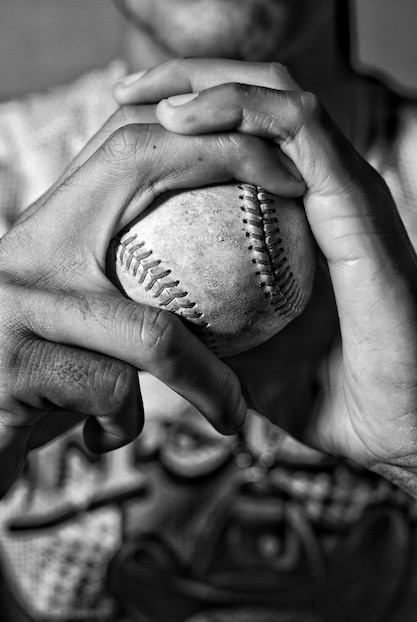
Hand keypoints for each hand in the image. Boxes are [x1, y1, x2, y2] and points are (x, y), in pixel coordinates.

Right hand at [0, 104, 306, 495]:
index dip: (203, 126)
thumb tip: (206, 278)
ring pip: (151, 328)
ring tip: (228, 412)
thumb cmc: (29, 388)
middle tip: (299, 191)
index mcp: (45, 230)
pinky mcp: (12, 365)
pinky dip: (127, 425)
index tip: (271, 153)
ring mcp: (14, 303)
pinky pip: (114, 390)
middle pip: (134, 160)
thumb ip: (121, 292)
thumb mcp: (72, 327)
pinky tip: (100, 437)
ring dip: (206, 380)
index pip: (126, 141)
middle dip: (231, 157)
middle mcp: (24, 248)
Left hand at [115, 59, 416, 492]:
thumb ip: (198, 325)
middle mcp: (325, 191)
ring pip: (278, 96)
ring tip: (152, 99)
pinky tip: (188, 121)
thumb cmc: (315, 393)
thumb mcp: (235, 352)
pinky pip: (301, 128)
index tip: (124, 121)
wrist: (384, 422)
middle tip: (127, 89)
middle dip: (187, 78)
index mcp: (300, 216)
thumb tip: (142, 314)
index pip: (243, 137)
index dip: (186, 114)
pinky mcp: (358, 198)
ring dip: (208, 83)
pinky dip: (243, 112)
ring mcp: (344, 190)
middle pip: (256, 98)